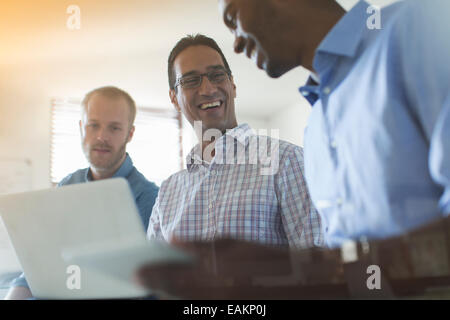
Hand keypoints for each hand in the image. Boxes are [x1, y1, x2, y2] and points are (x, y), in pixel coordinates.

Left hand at [134, 238, 296, 298]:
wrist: (297, 281)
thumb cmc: (266, 257)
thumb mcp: (234, 243)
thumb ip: (200, 244)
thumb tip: (172, 241)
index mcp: (217, 269)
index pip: (174, 274)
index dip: (152, 274)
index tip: (135, 273)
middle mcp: (216, 291)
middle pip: (175, 292)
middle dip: (156, 286)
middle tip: (140, 278)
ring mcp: (223, 304)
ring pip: (186, 304)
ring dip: (170, 295)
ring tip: (160, 289)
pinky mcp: (229, 309)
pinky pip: (201, 309)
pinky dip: (189, 303)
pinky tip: (181, 296)